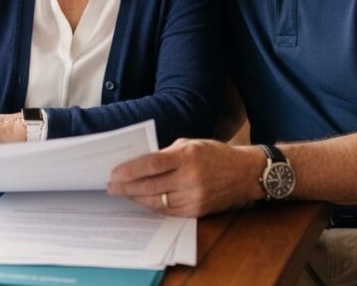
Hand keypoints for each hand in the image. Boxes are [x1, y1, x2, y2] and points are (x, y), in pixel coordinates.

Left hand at [107, 139, 266, 216]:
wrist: (245, 173)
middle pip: (150, 186)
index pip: (151, 164)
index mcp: (188, 156)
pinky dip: (153, 206)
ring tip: (123, 193)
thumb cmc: (215, 154)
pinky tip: (143, 200)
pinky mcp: (197, 211)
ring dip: (137, 198)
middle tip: (111, 187)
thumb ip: (166, 154)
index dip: (129, 171)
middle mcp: (191, 178)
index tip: (114, 173)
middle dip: (127, 187)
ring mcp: (194, 197)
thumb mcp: (191, 144)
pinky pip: (168, 211)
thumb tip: (139, 164)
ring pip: (157, 201)